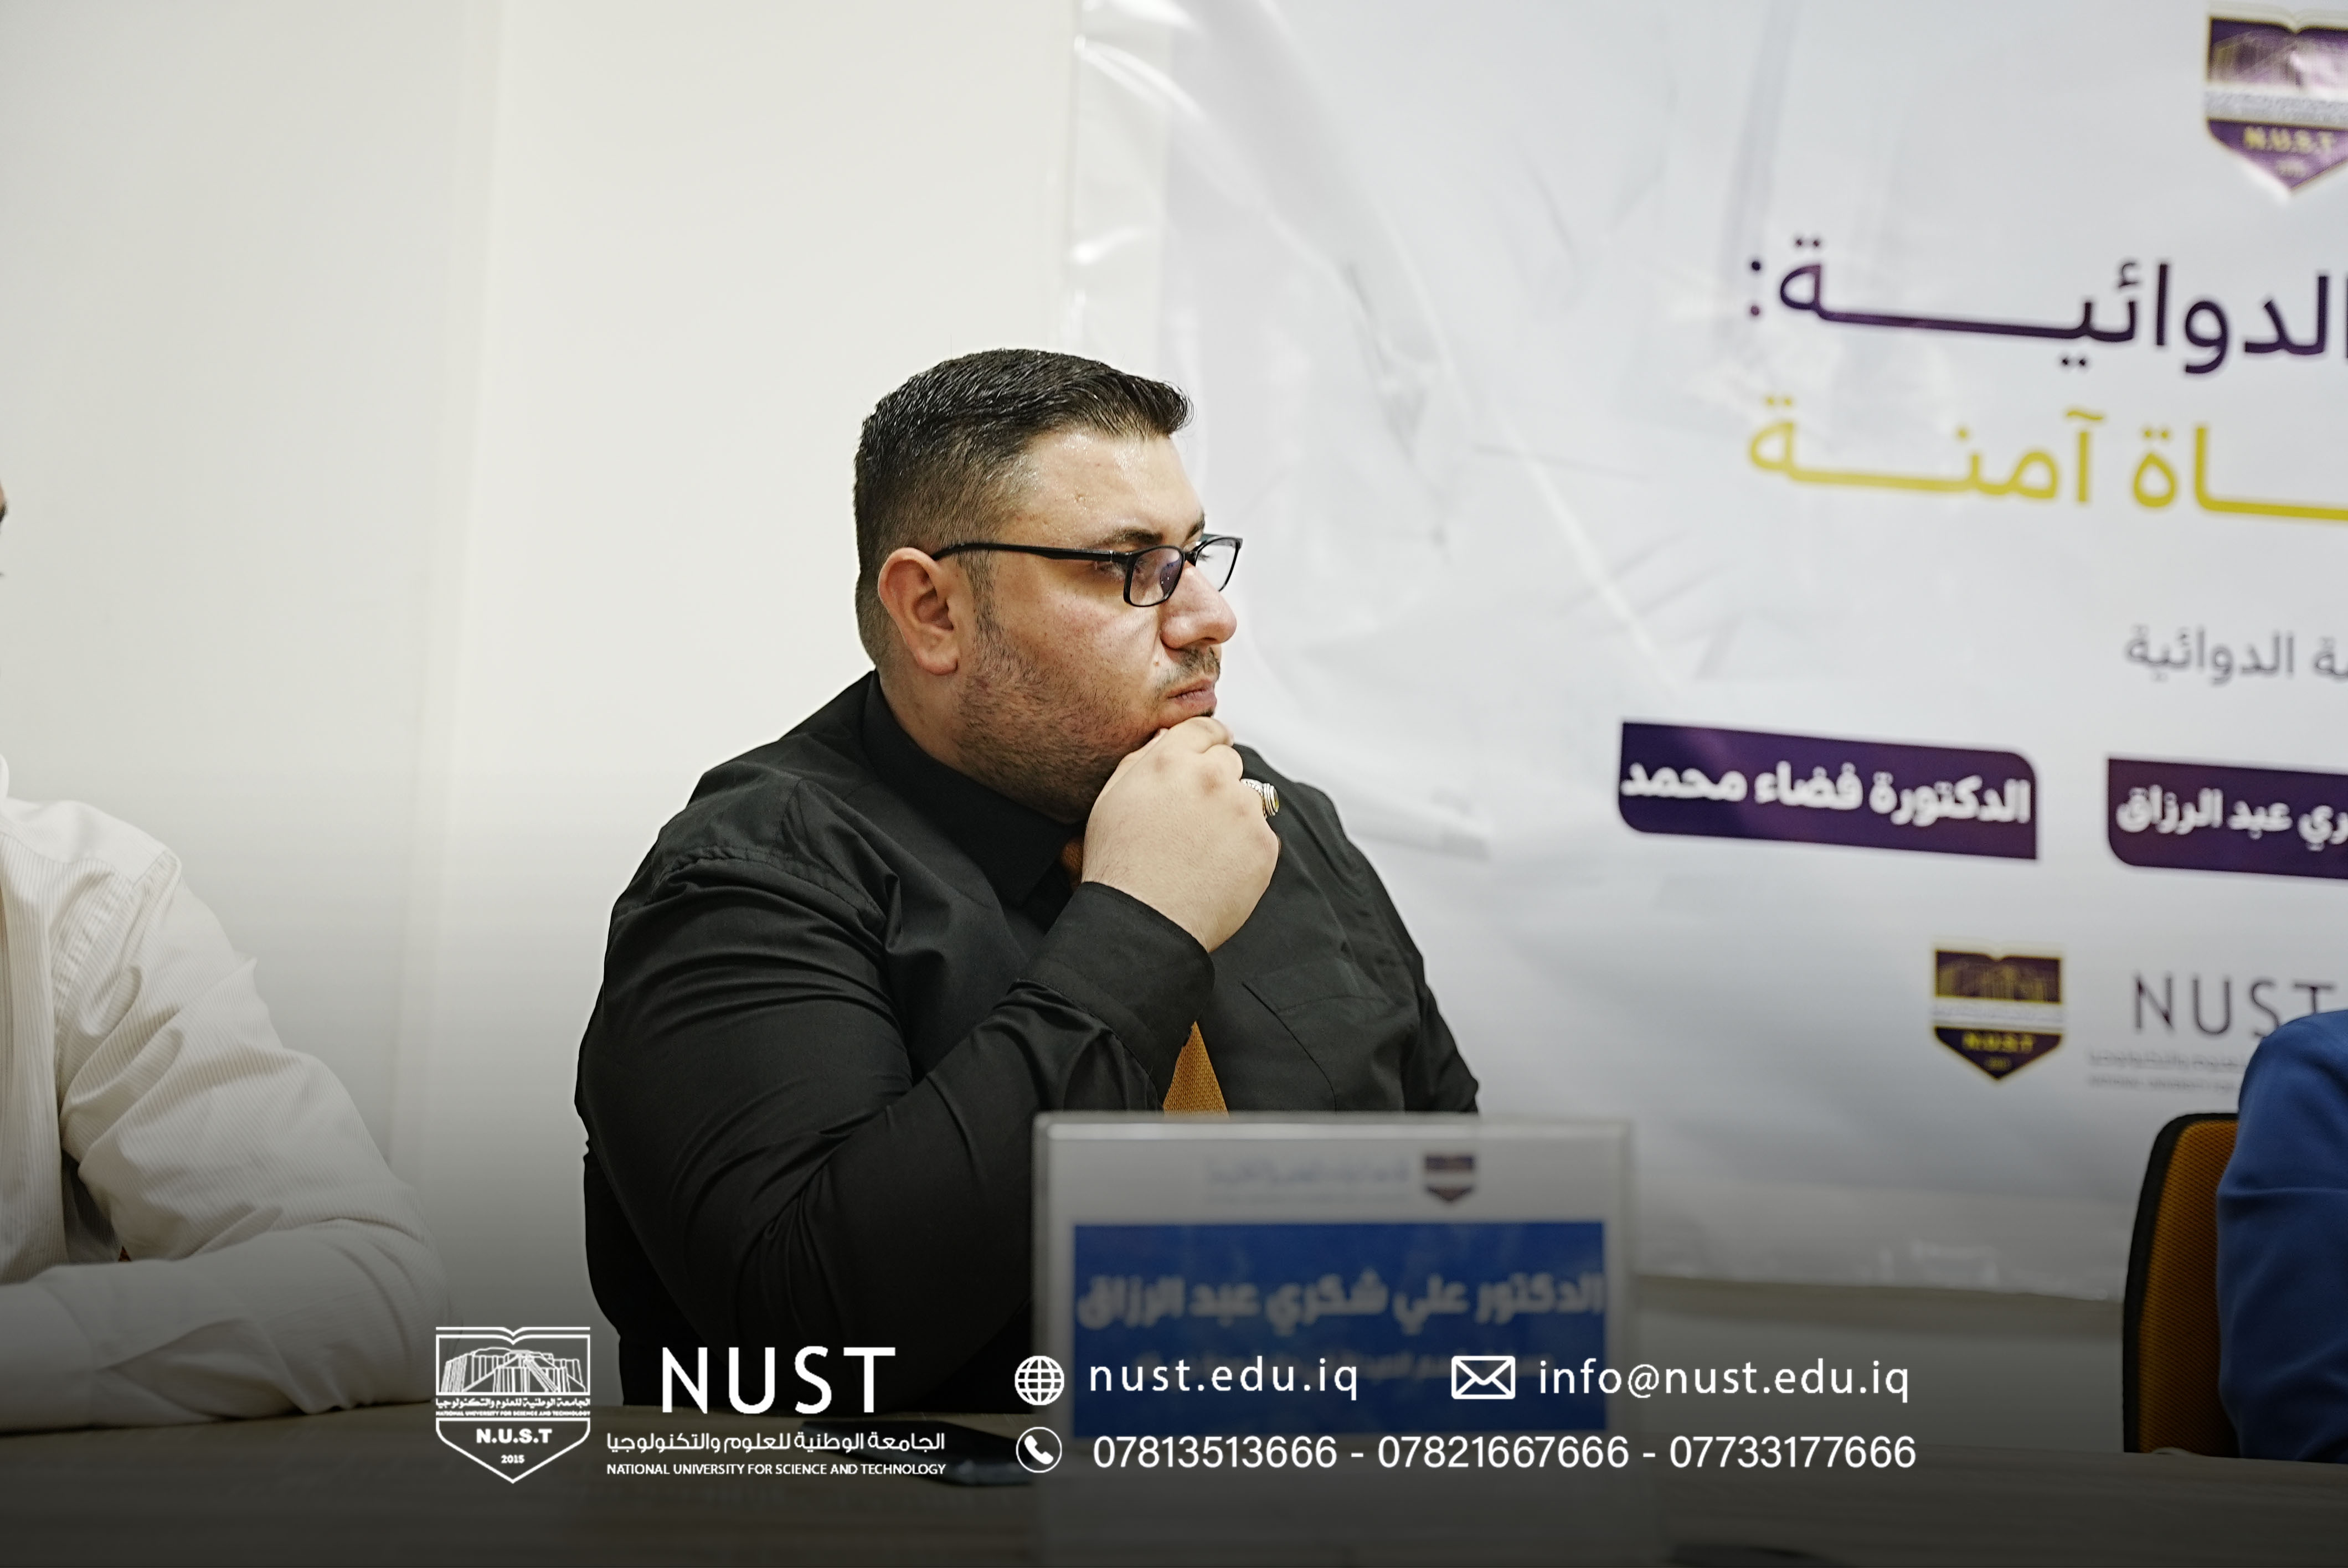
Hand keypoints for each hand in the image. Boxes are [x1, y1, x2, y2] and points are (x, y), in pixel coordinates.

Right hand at [1079, 717, 1279, 951]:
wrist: (1143, 923)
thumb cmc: (1118, 866)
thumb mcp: (1111, 800)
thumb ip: (1141, 760)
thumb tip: (1166, 738)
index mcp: (1170, 761)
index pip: (1205, 729)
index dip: (1208, 741)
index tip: (1210, 753)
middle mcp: (1211, 777)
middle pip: (1228, 762)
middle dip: (1215, 781)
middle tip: (1194, 818)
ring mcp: (1242, 810)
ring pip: (1248, 797)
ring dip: (1233, 814)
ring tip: (1202, 850)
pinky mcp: (1263, 844)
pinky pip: (1261, 835)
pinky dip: (1245, 848)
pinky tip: (1217, 869)